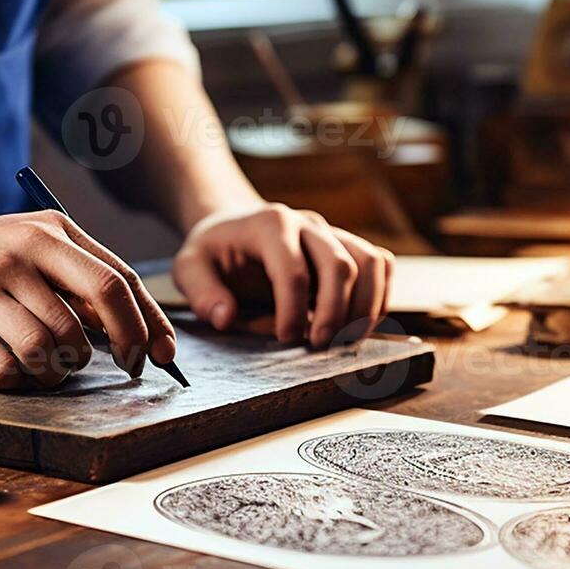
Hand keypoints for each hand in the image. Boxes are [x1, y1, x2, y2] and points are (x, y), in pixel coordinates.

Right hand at [0, 210, 175, 387]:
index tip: (163, 355)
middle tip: (125, 369)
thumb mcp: (25, 245)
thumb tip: (132, 325)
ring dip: (61, 369)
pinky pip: (6, 369)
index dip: (149, 323)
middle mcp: (21, 253)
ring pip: (54, 346)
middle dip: (124, 348)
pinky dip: (18, 381)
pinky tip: (11, 371)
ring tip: (48, 365)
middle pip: (99, 310)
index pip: (119, 279)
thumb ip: (75, 276)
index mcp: (49, 231)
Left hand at [171, 204, 393, 346]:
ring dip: (365, 307)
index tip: (284, 338)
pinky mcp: (348, 244)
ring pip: (370, 262)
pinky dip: (379, 296)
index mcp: (269, 223)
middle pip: (340, 265)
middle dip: (334, 313)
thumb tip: (226, 319)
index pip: (293, 269)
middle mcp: (307, 223)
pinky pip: (380, 264)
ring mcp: (332, 232)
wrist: (234, 226)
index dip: (293, 310)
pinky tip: (359, 325)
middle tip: (318, 345)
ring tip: (345, 340)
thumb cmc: (214, 252)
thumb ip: (201, 293)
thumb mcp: (189, 267)